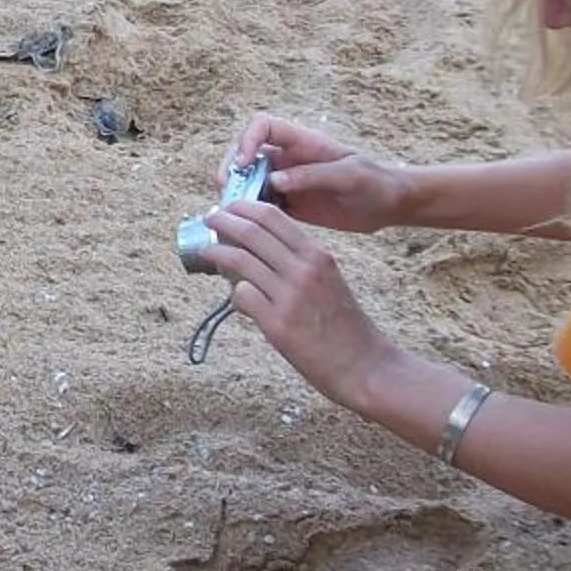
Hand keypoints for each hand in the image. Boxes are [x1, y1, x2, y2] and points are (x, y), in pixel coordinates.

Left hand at [198, 199, 398, 406]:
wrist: (364, 364)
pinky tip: (237, 299)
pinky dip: (234, 294)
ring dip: (217, 251)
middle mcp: (303, 270)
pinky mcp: (277, 324)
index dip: (244, 207)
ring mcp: (289, 296)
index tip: (228, 206)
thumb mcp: (329, 280)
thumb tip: (262, 253)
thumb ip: (300, 264)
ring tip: (206, 250)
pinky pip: (242, 296)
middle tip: (209, 218)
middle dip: (223, 220)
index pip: (273, 217)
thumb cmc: (346, 325)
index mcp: (318, 255)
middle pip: (252, 232)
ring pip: (240, 260)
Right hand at [224, 113, 404, 234]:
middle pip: (246, 153)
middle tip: (227, 190)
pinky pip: (262, 205)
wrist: (390, 206)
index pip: (263, 127)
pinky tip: (246, 227)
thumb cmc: (375, 182)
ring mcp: (288, 182)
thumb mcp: (349, 176)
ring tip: (231, 212)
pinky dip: (250, 214)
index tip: (244, 163)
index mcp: (302, 143)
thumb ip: (312, 176)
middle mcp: (289, 159)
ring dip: (237, 192)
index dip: (247, 139)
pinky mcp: (291, 205)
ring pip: (249, 180)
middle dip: (231, 167)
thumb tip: (275, 181)